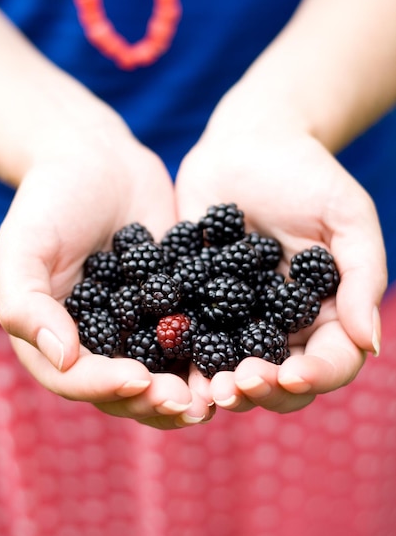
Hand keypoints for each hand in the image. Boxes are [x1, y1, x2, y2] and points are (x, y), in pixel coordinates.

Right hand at [0, 111, 212, 428]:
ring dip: (190, 388)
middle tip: (189, 402)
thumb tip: (64, 359)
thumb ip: (28, 305)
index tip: (138, 381)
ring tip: (219, 393)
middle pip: (124, 389)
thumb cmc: (51, 199)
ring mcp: (140, 327)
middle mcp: (99, 341)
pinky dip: (213, 350)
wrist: (100, 162)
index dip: (105, 386)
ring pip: (164, 372)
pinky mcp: (175, 307)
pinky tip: (241, 356)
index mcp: (55, 338)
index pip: (77, 378)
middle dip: (156, 400)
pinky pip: (193, 335)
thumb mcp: (23, 247)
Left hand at [175, 83, 386, 413]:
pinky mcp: (194, 302)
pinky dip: (180, 353)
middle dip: (261, 390)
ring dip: (219, 385)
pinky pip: (188, 334)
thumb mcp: (346, 215)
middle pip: (279, 378)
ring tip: (205, 390)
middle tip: (237, 385)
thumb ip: (361, 276)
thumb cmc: (306, 173)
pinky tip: (163, 360)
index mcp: (325, 311)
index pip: (331, 360)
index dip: (315, 376)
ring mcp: (235, 318)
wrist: (246, 144)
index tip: (292, 375)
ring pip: (231, 368)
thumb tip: (371, 344)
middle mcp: (280, 325)